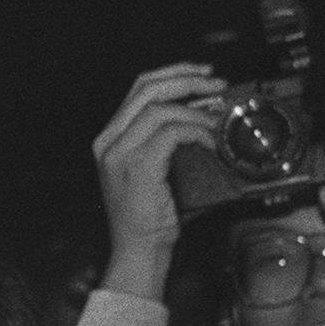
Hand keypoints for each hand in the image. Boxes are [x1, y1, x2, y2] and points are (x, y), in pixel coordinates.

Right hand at [93, 64, 225, 300]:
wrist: (139, 251)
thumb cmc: (148, 218)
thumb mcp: (149, 170)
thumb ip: (161, 140)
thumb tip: (198, 113)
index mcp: (109, 139)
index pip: (138, 89)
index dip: (173, 73)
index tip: (200, 73)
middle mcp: (108, 142)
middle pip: (147, 89)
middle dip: (187, 79)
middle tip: (216, 83)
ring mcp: (120, 154)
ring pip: (160, 109)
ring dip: (195, 111)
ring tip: (215, 121)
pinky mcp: (138, 167)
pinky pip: (171, 133)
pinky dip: (196, 131)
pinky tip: (209, 141)